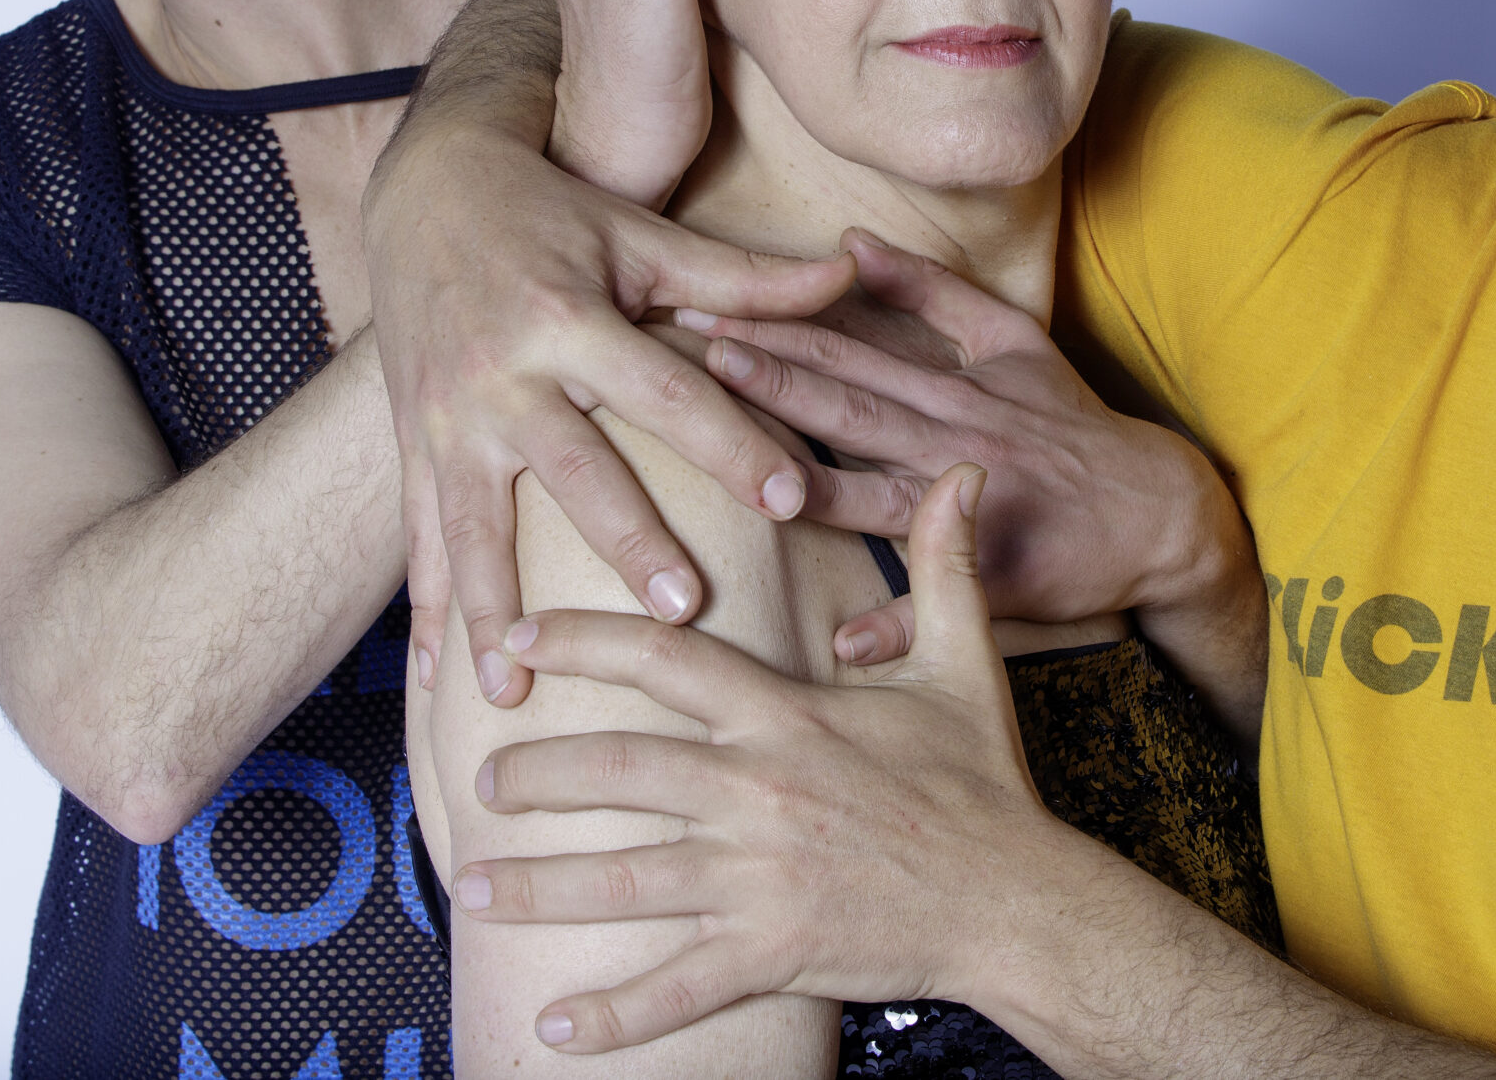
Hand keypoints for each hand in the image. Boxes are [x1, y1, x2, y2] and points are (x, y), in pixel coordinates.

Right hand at [364, 109, 859, 704]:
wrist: (427, 190)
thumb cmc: (556, 214)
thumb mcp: (645, 237)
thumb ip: (745, 274)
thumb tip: (849, 271)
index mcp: (568, 317)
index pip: (665, 391)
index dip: (731, 444)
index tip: (793, 500)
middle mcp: (502, 373)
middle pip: (575, 469)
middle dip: (630, 542)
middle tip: (687, 609)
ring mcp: (448, 418)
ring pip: (476, 523)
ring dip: (498, 606)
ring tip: (520, 690)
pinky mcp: (415, 445)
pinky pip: (419, 539)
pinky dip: (431, 613)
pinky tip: (452, 680)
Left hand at [454, 465, 1086, 1051]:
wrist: (1020, 901)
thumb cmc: (986, 783)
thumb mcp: (966, 663)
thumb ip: (945, 565)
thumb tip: (965, 471)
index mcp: (787, 717)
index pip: (666, 659)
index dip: (584, 641)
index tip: (520, 637)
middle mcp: (759, 791)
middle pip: (619, 769)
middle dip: (537, 773)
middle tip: (481, 778)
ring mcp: (760, 877)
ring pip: (625, 880)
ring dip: (539, 888)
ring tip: (475, 885)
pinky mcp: (774, 952)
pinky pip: (677, 986)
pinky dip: (613, 1014)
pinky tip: (557, 1027)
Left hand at [682, 232, 1262, 711]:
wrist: (1158, 509)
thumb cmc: (1071, 423)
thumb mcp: (1010, 337)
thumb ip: (929, 288)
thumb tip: (851, 239)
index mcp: (946, 387)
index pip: (845, 347)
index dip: (774, 323)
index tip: (703, 300)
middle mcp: (951, 441)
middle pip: (848, 405)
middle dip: (770, 378)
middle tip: (693, 352)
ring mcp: (970, 509)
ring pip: (875, 495)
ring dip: (808, 485)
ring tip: (743, 479)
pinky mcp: (997, 574)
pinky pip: (941, 602)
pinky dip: (896, 623)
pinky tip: (845, 640)